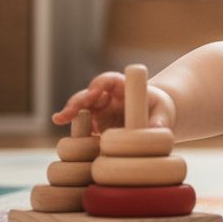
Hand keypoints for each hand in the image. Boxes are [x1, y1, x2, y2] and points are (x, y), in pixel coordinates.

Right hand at [51, 71, 176, 133]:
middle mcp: (106, 99)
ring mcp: (98, 114)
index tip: (95, 91)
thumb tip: (155, 129)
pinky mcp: (95, 129)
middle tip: (67, 112)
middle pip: (88, 95)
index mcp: (122, 88)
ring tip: (59, 119)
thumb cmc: (159, 111)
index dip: (99, 83)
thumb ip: (159, 120)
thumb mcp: (163, 113)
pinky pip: (83, 130)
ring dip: (70, 114)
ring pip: (80, 111)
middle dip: (76, 101)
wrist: (154, 121)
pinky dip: (76, 134)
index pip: (108, 80)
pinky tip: (69, 141)